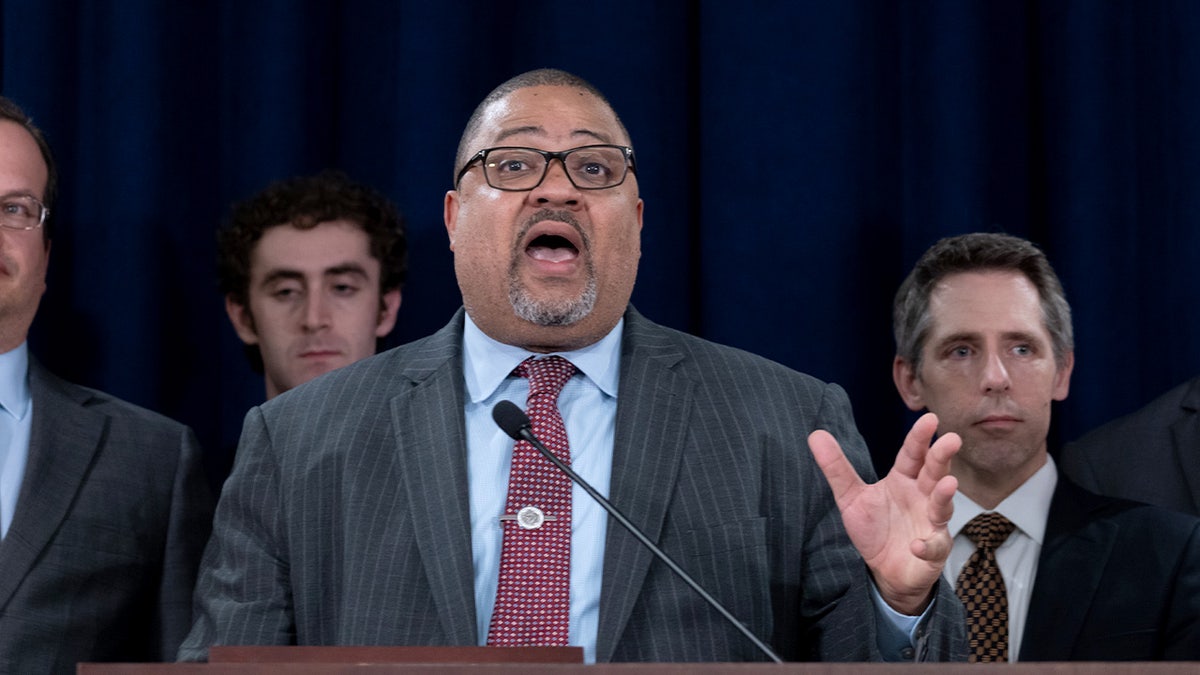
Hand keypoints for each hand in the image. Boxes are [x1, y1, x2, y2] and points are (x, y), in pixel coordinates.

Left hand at [808, 412, 959, 614]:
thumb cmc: (874, 528)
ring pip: (941, 505)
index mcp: (904, 480)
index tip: (928, 419)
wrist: (884, 570)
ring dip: (945, 496)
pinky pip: (933, 546)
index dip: (919, 438)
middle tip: (950, 439)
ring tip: (948, 484)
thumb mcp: (850, 497)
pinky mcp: (933, 551)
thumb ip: (836, 468)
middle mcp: (922, 496)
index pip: (912, 454)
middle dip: (942, 456)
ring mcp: (931, 523)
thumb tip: (815, 434)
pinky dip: (928, 545)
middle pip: (934, 472)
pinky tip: (918, 544)